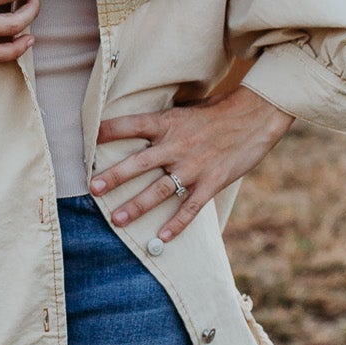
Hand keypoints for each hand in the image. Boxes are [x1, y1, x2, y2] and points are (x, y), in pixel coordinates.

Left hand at [90, 86, 293, 242]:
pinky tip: (161, 237)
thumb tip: (141, 125)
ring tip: (116, 220)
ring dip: (136, 206)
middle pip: (138, 163)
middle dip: (114, 177)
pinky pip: (190, 207)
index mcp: (168, 123)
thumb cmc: (219, 111)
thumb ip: (165, 120)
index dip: (108, 131)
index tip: (89, 139)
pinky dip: (176, 224)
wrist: (256, 115)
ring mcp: (194, 166)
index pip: (130, 125)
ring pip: (159, 190)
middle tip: (93, 189)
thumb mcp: (187, 108)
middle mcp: (176, 145)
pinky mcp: (211, 182)